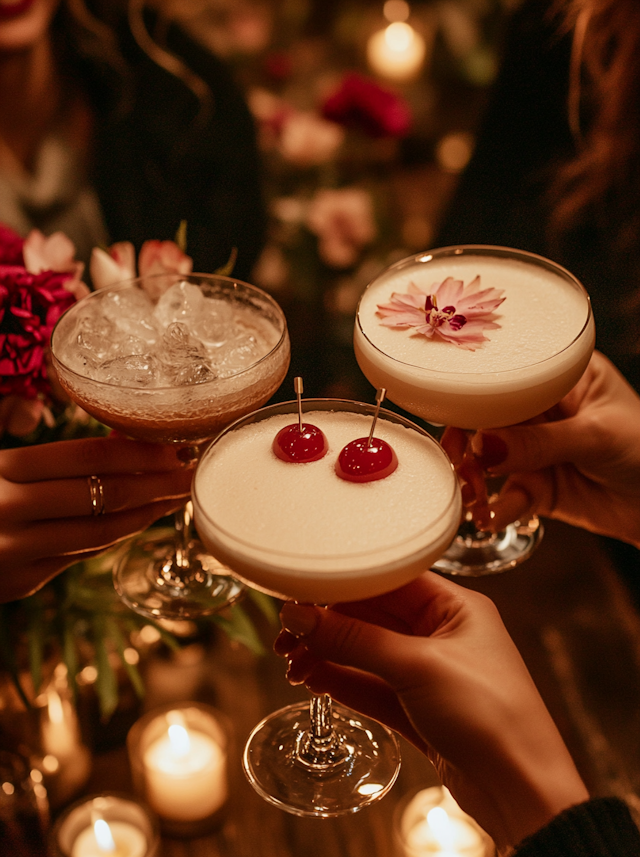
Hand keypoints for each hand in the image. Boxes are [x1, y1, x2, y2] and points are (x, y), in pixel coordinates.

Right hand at [0, 436, 192, 600]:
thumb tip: (121, 439)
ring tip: (175, 497)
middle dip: (159, 483)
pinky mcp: (20, 583)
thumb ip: (49, 452)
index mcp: (2, 470)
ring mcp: (16, 552)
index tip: (176, 448)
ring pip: (101, 532)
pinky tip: (139, 521)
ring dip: (147, 513)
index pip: (90, 457)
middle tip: (190, 472)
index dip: (141, 453)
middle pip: (106, 494)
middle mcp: (9, 511)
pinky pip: (82, 555)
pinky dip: (116, 536)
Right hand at [276, 573, 587, 851]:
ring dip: (329, 654)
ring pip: (366, 653)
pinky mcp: (418, 709)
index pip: (389, 580)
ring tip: (293, 662)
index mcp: (455, 607)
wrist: (522, 791)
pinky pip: (370, 685)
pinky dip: (342, 681)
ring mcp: (429, 672)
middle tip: (288, 634)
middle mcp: (442, 634)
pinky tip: (314, 679)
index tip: (301, 593)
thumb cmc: (493, 716)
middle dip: (328, 624)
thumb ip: (355, 639)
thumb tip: (302, 616)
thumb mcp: (418, 666)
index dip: (343, 585)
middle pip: (372, 617)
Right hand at [442, 351, 639, 546]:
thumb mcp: (596, 436)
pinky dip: (493, 509)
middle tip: (457, 461)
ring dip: (474, 479)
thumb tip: (482, 445)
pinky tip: (488, 517)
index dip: (473, 393)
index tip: (452, 414)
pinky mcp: (536, 488)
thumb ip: (539, 443)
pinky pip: (504, 497)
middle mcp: (541, 410)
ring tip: (472, 496)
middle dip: (466, 442)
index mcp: (558, 376)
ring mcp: (535, 450)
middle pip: (485, 418)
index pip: (505, 376)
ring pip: (488, 460)